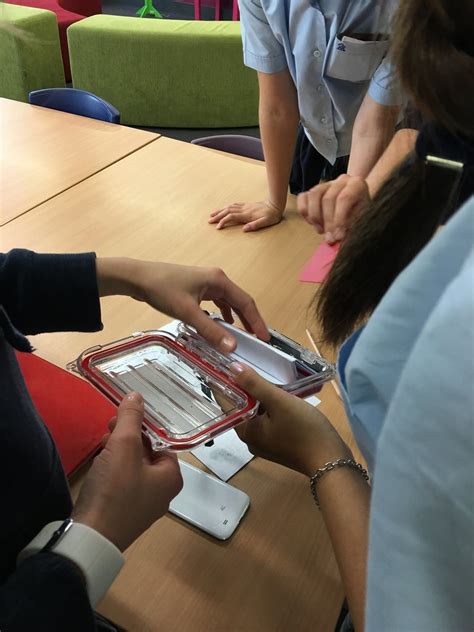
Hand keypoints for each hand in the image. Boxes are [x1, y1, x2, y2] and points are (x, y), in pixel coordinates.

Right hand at [73, 392, 182, 551]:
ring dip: (116, 453)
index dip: (142, 428)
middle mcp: (162, 493)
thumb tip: (136, 395)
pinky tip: (98, 468)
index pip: (162, 442)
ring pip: (132, 467)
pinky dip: (111, 471)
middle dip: (126, 439)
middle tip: (108, 431)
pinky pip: (121, 483)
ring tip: (101, 448)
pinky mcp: (123, 513)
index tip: (120, 421)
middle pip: (146, 453)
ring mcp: (142, 505)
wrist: (89, 538)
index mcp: (171, 478)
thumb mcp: (123, 446)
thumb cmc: (115, 490)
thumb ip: (131, 418)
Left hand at [96, 258, 269, 351]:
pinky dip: (222, 314)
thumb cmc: (162, 290)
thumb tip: (232, 347)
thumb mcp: (187, 312)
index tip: (265, 338)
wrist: (137, 277)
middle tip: (258, 339)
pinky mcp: (196, 287)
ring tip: (243, 335)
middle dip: (249, 320)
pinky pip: (217, 302)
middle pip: (239, 301)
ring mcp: (206, 282)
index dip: (257, 321)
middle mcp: (216, 279)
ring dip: (236, 318)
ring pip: (228, 302)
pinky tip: (221, 324)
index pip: (246, 302)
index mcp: (219, 280)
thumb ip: (210, 330)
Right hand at [208, 200, 283, 231]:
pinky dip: (226, 207)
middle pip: (227, 211)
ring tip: (212, 214)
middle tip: (209, 221)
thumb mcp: (265, 222)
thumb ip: (255, 225)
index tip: (218, 227)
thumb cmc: (271, 216)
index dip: (224, 221)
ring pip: (229, 207)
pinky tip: (224, 209)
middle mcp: (244, 209)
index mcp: (247, 215)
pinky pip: (233, 205)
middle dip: (218, 216)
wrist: (275, 204)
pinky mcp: (246, 205)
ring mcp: (244, 206)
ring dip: (220, 211)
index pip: (232, 217)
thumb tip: (244, 229)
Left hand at [229, 364, 350, 475]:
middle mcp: (251, 438)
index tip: (229, 361)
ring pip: (257, 411)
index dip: (227, 381)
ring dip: (262, 395)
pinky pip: (269, 418)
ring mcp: (265, 442)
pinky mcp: (279, 442)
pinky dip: (273, 405)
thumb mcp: (280, 402)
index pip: (227, 402)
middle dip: (247, 386)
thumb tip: (232, 367)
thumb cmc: (305, 431)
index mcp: (245, 430)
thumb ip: (256, 384)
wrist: (331, 461)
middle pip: (243, 406)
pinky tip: (283, 392)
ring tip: (269, 373)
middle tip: (252, 362)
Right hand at [297, 175, 368, 243]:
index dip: (339, 219)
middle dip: (328, 222)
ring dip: (315, 217)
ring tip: (321, 231)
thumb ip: (351, 227)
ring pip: (314, 195)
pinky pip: (303, 198)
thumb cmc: (360, 216)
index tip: (338, 237)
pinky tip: (313, 223)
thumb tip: (338, 239)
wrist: (356, 208)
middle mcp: (341, 181)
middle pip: (328, 198)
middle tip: (330, 239)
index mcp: (357, 184)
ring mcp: (326, 184)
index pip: (344, 198)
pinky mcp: (313, 191)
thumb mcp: (361, 221)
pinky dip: (305, 212)